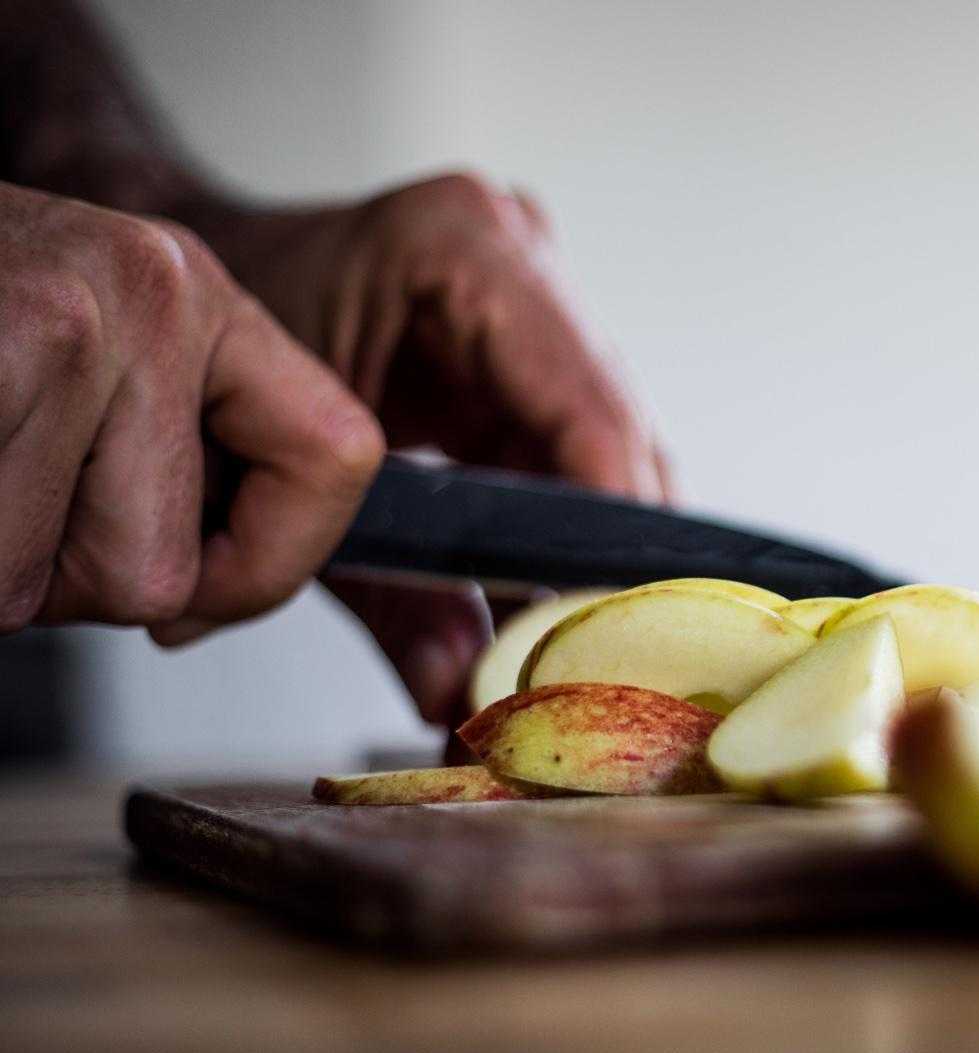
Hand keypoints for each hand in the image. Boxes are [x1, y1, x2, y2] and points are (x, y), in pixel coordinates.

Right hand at [0, 183, 385, 638]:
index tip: (203, 588)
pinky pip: (7, 558)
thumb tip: (380, 659)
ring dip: (5, 572)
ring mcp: (67, 311)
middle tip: (11, 504)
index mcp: (209, 302)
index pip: (340, 460)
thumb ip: (200, 486)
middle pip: (169, 569)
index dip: (274, 562)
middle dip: (75, 582)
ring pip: (76, 580)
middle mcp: (156, 289)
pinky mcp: (0, 337)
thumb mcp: (97, 385)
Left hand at [188, 172, 672, 722]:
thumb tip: (458, 690)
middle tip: (597, 670)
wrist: (169, 301)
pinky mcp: (535, 355)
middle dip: (605, 562)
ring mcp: (539, 298)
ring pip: (613, 458)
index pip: (586, 410)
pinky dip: (559, 538)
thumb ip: (381, 594)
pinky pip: (576, 462)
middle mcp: (523, 254)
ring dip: (592, 557)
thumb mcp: (285, 471)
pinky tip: (551, 613)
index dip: (611, 530)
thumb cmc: (205, 352)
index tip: (612, 629)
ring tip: (573, 657)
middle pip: (617, 439)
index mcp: (463, 244)